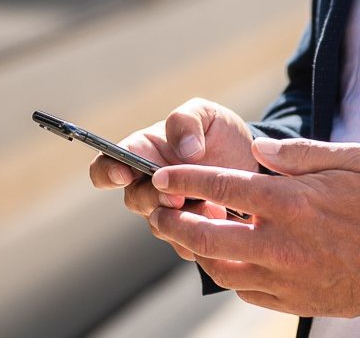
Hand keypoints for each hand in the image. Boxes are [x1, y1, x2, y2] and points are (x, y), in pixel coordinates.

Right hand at [88, 98, 255, 233]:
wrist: (252, 163)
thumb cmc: (219, 134)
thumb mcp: (207, 114)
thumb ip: (187, 121)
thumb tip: (185, 150)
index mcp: (143, 152)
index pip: (107, 165)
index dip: (108, 171)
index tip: (123, 173)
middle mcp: (148, 185)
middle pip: (134, 199)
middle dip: (154, 199)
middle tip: (178, 197)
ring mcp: (166, 212)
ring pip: (159, 225)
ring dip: (182, 220)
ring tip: (213, 209)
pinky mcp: (188, 234)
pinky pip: (183, 245)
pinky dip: (200, 238)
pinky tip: (222, 221)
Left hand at [146, 137, 359, 318]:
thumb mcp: (351, 158)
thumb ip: (299, 153)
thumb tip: (259, 150)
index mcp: (291, 201)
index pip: (221, 186)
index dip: (184, 179)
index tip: (162, 174)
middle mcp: (282, 242)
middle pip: (206, 235)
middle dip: (173, 222)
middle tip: (159, 211)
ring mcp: (287, 277)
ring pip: (220, 270)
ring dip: (197, 252)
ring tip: (188, 235)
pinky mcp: (296, 301)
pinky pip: (246, 292)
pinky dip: (230, 274)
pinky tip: (228, 258)